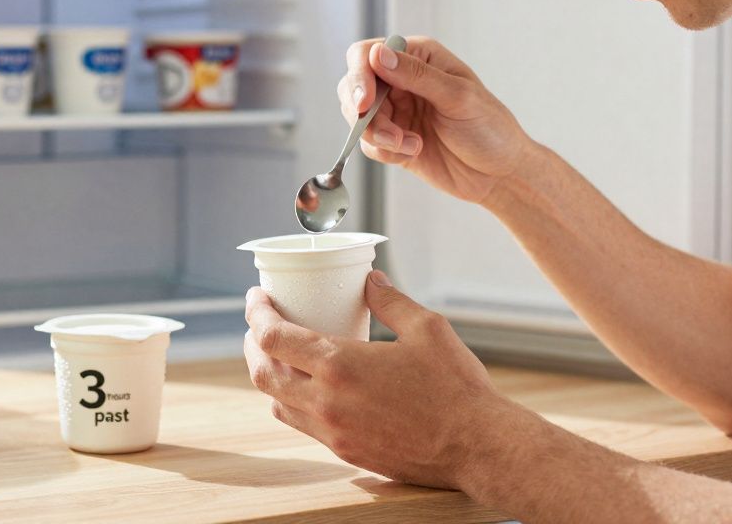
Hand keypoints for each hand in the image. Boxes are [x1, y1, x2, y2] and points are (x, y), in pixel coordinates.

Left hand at [243, 272, 499, 488]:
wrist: (478, 448)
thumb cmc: (456, 388)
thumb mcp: (427, 329)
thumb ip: (391, 301)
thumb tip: (370, 279)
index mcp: (340, 366)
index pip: (273, 338)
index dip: (257, 314)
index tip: (257, 298)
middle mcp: (326, 402)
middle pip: (262, 374)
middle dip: (253, 345)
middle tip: (260, 325)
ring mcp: (333, 432)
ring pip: (277, 404)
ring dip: (269, 377)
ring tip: (278, 356)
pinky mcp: (346, 452)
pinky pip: (302, 425)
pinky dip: (292, 403)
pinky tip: (308, 388)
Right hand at [338, 36, 533, 204]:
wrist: (499, 174)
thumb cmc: (490, 128)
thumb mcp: (458, 96)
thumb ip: (417, 75)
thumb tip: (378, 55)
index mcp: (418, 57)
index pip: (368, 53)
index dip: (360, 75)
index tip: (365, 102)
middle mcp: (402, 80)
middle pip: (353, 85)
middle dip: (364, 112)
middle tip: (389, 134)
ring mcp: (396, 111)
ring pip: (358, 117)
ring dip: (378, 135)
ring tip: (409, 145)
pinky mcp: (393, 139)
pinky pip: (369, 143)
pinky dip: (385, 151)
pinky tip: (414, 152)